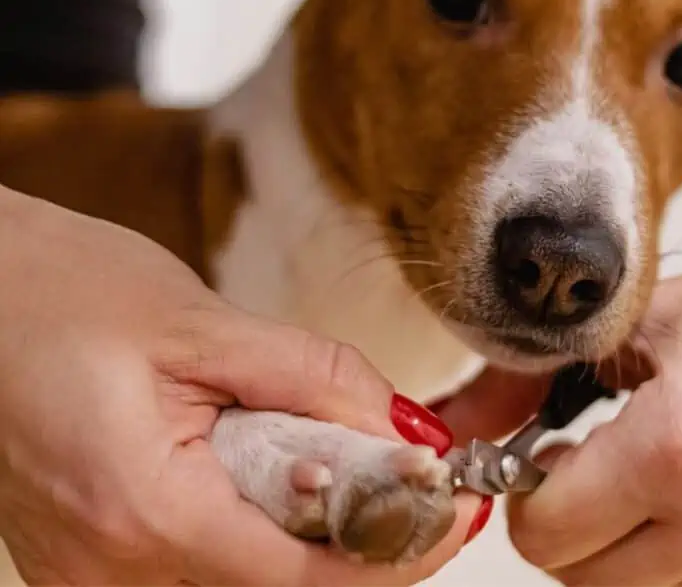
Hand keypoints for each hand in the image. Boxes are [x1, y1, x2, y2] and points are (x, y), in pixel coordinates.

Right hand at [0, 189, 485, 584]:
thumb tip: (405, 429)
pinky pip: (199, 564)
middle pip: (279, 585)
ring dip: (311, 532)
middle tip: (412, 476)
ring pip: (243, 579)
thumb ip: (316, 381)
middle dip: (363, 537)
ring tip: (341, 460)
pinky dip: (257, 527)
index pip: (305, 575)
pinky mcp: (88, 556)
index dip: (399, 546)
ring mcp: (90, 573)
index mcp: (142, 512)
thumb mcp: (201, 324)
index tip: (458, 508)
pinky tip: (275, 471)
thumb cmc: (57, 290)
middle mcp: (108, 569)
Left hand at [446, 209, 681, 585]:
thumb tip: (446, 429)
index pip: (547, 539)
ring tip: (677, 476)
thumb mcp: (646, 319)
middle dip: (579, 529)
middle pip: (590, 584)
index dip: (532, 497)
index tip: (549, 466)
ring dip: (643, 550)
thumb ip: (528, 380)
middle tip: (605, 471)